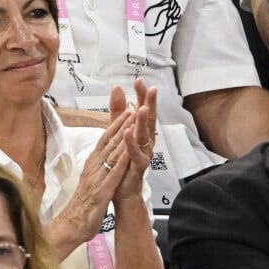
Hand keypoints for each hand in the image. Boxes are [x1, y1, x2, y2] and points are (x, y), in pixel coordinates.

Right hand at [53, 109, 132, 248]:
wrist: (72, 224)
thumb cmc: (82, 203)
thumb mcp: (90, 179)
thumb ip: (97, 166)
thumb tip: (102, 155)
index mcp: (91, 163)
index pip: (104, 140)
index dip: (115, 125)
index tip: (124, 112)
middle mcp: (93, 166)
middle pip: (108, 142)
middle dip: (121, 125)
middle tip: (131, 109)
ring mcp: (97, 177)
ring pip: (111, 153)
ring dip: (122, 138)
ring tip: (132, 124)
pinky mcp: (102, 190)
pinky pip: (113, 174)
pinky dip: (121, 161)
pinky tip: (129, 152)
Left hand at [111, 79, 156, 203]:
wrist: (121, 187)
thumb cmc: (122, 158)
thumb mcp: (118, 129)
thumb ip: (118, 109)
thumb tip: (117, 87)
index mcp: (141, 129)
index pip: (142, 107)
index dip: (141, 94)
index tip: (138, 80)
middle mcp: (146, 139)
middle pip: (149, 118)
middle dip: (149, 103)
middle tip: (150, 89)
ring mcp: (144, 152)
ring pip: (145, 135)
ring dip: (142, 121)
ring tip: (141, 108)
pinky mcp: (138, 165)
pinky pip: (135, 153)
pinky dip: (131, 142)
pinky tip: (128, 132)